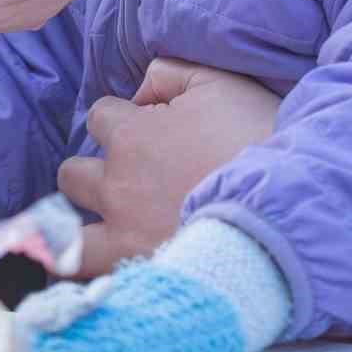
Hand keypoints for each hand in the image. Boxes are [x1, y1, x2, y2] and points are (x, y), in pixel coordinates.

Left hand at [56, 58, 279, 276]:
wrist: (284, 208)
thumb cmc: (255, 140)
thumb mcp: (219, 85)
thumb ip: (170, 76)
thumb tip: (141, 91)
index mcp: (131, 135)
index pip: (99, 117)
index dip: (121, 121)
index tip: (149, 134)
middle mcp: (116, 184)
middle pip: (72, 174)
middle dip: (93, 174)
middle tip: (130, 186)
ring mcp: (120, 234)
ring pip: (68, 231)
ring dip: (81, 227)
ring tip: (109, 233)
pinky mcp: (133, 273)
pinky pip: (86, 276)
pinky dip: (88, 271)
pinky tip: (105, 274)